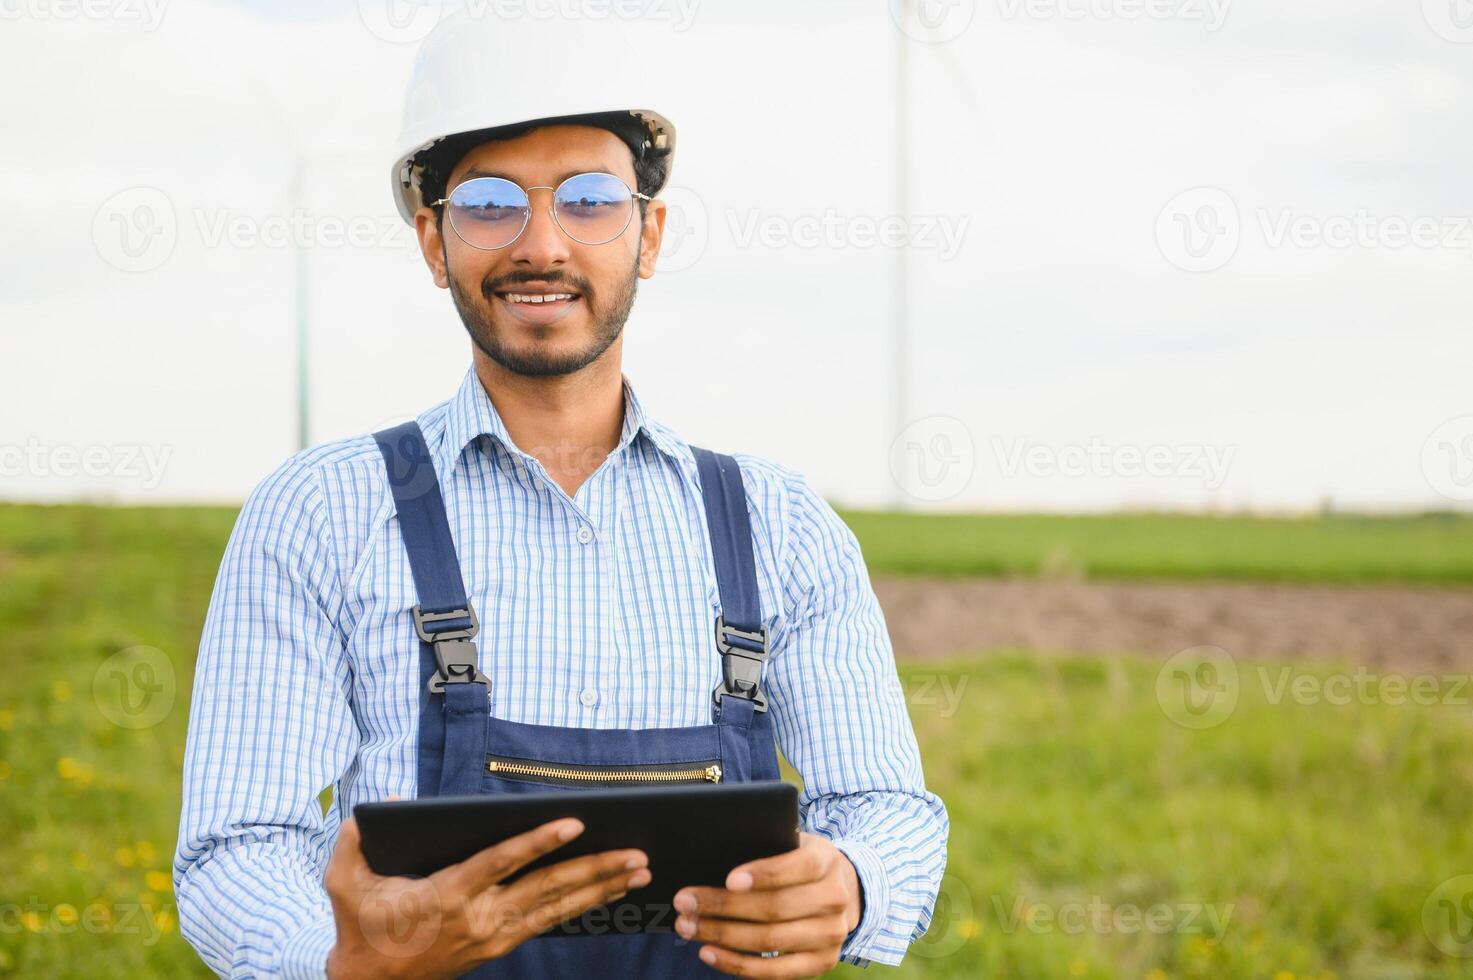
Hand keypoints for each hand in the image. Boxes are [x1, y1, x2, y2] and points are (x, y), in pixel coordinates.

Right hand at [324, 815, 650, 979]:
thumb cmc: (359, 924)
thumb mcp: (345, 878)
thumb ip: (359, 835)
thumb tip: (391, 802)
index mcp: (446, 895)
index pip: (501, 862)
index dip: (538, 842)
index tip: (574, 823)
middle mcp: (478, 917)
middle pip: (546, 889)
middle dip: (595, 870)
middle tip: (637, 854)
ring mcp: (493, 937)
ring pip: (557, 909)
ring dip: (601, 888)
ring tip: (640, 870)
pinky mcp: (499, 947)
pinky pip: (549, 921)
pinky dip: (583, 904)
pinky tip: (611, 890)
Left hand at [672, 833, 861, 977]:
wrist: (842, 890)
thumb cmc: (799, 863)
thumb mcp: (792, 844)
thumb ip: (766, 849)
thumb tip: (710, 860)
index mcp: (826, 860)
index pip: (797, 867)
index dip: (764, 874)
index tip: (729, 879)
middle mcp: (835, 898)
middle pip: (775, 908)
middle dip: (723, 906)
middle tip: (685, 902)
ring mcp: (831, 935)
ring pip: (769, 940)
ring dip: (722, 935)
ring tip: (687, 926)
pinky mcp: (820, 963)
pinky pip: (774, 972)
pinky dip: (736, 964)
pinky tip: (708, 952)